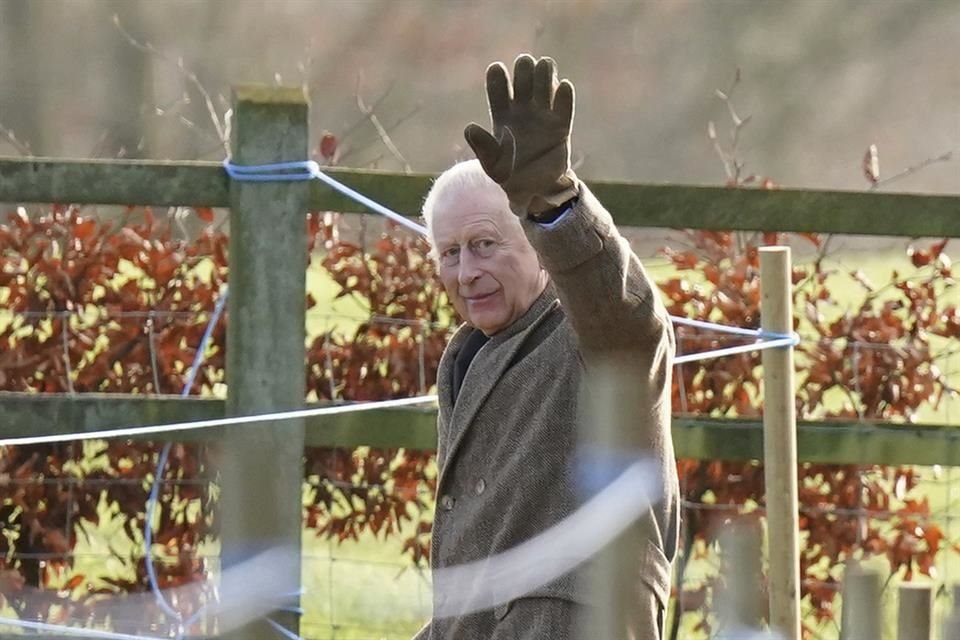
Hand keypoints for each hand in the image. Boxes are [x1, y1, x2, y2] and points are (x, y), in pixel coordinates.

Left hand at [464, 54, 578, 215]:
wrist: (534, 191)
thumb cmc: (509, 176)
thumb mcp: (492, 165)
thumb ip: (482, 147)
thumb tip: (470, 128)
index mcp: (502, 115)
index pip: (498, 87)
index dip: (497, 76)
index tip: (497, 69)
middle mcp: (523, 110)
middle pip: (524, 78)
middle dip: (524, 69)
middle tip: (525, 66)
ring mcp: (543, 116)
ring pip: (545, 84)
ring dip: (545, 73)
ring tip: (544, 68)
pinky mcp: (561, 126)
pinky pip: (564, 107)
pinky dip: (565, 95)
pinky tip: (563, 87)